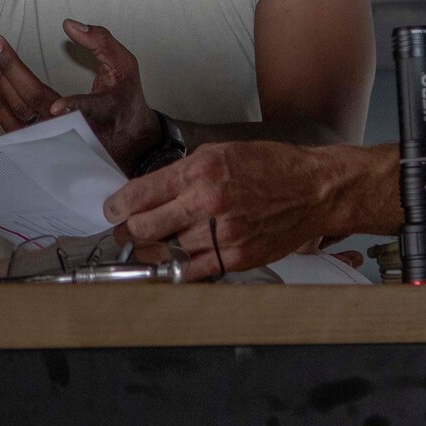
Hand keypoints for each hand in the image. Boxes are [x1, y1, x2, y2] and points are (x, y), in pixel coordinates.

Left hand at [0, 24, 161, 171]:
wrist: (126, 141)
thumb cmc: (124, 99)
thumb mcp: (125, 66)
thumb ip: (102, 42)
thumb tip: (68, 24)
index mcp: (106, 111)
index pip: (91, 111)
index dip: (74, 109)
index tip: (57, 108)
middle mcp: (79, 130)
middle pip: (40, 105)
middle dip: (13, 72)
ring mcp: (57, 141)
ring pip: (23, 118)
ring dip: (3, 86)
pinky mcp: (42, 146)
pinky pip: (14, 128)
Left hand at [102, 141, 350, 280]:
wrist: (313, 190)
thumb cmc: (272, 167)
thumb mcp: (221, 153)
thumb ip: (184, 172)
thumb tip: (151, 190)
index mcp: (200, 170)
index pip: (140, 194)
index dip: (117, 206)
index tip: (112, 210)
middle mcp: (207, 202)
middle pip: (146, 227)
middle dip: (128, 230)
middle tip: (123, 231)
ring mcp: (223, 234)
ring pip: (168, 250)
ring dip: (155, 249)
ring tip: (152, 244)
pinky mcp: (236, 257)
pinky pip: (194, 272)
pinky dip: (178, 268)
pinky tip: (174, 261)